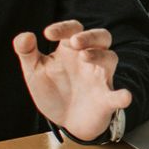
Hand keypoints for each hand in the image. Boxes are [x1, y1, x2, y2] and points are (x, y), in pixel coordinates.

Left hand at [14, 20, 129, 140]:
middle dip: (90, 36)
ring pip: (110, 58)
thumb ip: (27, 52)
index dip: (63, 28)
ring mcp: (100, 78)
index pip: (73, 30)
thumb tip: (26, 36)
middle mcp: (89, 59)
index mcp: (71, 50)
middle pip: (101, 37)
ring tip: (85, 57)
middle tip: (75, 41)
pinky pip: (118, 95)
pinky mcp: (106, 99)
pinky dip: (122, 95)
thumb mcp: (35, 71)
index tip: (47, 34)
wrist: (66, 121)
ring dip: (100, 55)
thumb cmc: (53, 90)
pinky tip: (123, 97)